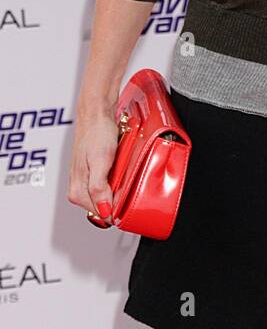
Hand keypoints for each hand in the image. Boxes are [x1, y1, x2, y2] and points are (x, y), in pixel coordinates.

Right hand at [67, 105, 120, 223]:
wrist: (96, 114)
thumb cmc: (96, 134)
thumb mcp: (100, 162)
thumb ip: (99, 188)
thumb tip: (104, 211)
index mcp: (77, 191)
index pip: (101, 214)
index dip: (116, 208)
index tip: (127, 198)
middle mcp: (78, 188)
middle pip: (102, 207)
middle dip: (116, 198)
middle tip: (125, 181)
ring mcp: (84, 180)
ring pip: (104, 195)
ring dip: (116, 188)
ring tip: (121, 173)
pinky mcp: (91, 171)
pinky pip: (105, 184)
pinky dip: (115, 180)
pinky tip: (118, 170)